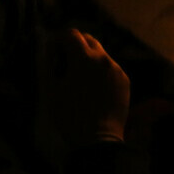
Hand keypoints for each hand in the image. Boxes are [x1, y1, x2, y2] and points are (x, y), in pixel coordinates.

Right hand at [47, 29, 129, 146]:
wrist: (98, 140)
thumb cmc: (70, 116)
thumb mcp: (51, 90)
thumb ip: (48, 64)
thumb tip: (49, 49)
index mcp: (84, 59)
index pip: (72, 34)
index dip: (60, 39)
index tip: (54, 49)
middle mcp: (104, 59)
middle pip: (89, 39)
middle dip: (75, 45)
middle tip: (64, 61)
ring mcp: (117, 69)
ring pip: (101, 54)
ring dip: (89, 59)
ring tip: (79, 78)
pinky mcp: (125, 81)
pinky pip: (111, 68)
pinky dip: (101, 72)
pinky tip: (93, 89)